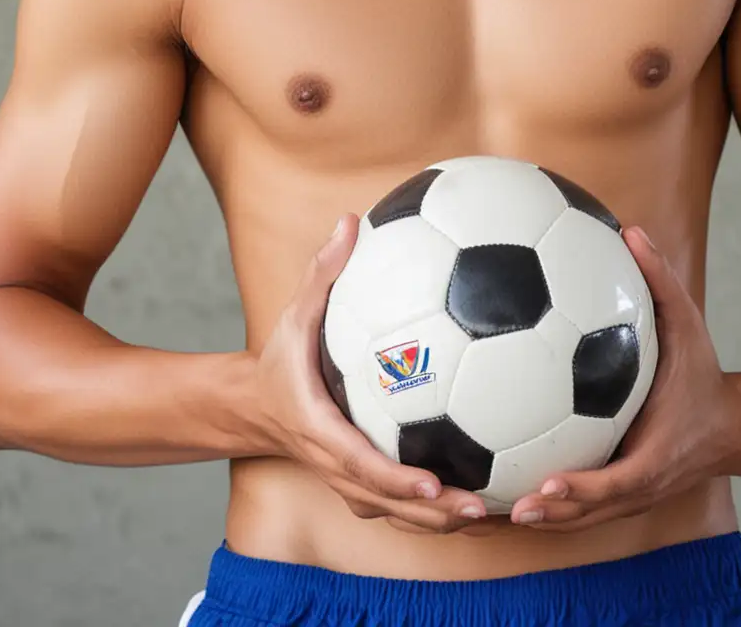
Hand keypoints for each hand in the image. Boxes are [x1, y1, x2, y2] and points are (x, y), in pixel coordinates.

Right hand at [253, 213, 490, 534]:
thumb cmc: (280, 358)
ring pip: (394, 514)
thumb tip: (350, 222)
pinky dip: (429, 510)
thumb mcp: (293, 315)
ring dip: (438, 519)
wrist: (252, 407)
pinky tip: (476, 498)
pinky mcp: (359, 484)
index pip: (360, 463)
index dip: (396, 479)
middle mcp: (336, 465)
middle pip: (387, 503)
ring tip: (489, 513)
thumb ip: (322, 273)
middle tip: (480, 508)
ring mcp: (347, 481)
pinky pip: (396, 505)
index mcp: (320, 430)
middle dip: (431, 512)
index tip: (433, 482)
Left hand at [507, 227, 740, 532]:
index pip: (616, 482)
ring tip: (494, 513)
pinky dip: (554, 508)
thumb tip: (632, 229)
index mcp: (656, 454)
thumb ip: (661, 281)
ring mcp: (633, 496)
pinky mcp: (624, 495)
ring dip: (545, 521)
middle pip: (591, 514)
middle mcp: (642, 484)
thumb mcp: (690, 325)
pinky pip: (585, 508)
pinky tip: (508, 491)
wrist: (738, 428)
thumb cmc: (705, 374)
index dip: (581, 490)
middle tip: (507, 509)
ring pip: (584, 519)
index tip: (544, 486)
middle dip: (551, 516)